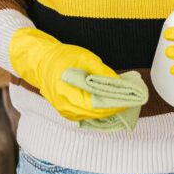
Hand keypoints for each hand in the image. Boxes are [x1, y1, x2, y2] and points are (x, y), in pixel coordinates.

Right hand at [8, 28, 128, 121]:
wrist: (41, 61)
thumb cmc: (61, 57)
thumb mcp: (84, 58)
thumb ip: (101, 72)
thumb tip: (119, 83)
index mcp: (68, 94)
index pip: (98, 105)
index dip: (116, 103)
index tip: (131, 98)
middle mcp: (67, 108)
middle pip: (98, 113)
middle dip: (116, 106)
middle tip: (133, 99)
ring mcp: (67, 112)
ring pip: (94, 116)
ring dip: (110, 109)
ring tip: (125, 100)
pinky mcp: (69, 112)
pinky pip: (89, 115)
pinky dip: (101, 110)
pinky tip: (111, 103)